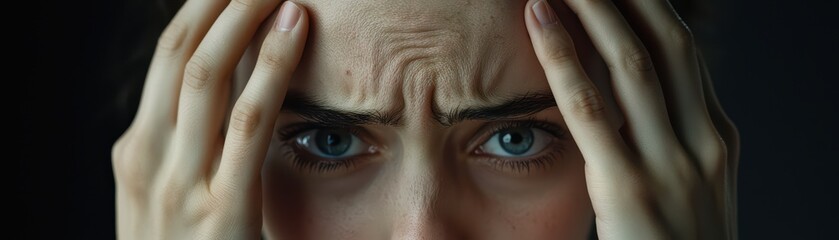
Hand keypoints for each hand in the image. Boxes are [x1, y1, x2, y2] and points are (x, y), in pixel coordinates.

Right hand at [111, 1, 307, 238]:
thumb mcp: (167, 204)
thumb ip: (184, 156)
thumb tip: (224, 107)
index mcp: (136, 152)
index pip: (165, 61)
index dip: (199, 13)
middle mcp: (147, 158)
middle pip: (180, 54)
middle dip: (219, 4)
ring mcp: (180, 182)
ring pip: (207, 75)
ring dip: (244, 17)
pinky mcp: (224, 207)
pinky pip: (249, 121)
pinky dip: (273, 66)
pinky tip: (295, 29)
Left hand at [524, 0, 738, 238]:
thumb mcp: (690, 194)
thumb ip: (669, 149)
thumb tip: (633, 112)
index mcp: (717, 141)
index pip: (684, 57)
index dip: (650, 12)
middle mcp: (703, 143)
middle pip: (667, 44)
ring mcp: (670, 165)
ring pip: (630, 63)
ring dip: (594, 9)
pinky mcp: (627, 188)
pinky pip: (587, 108)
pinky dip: (559, 55)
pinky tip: (537, 19)